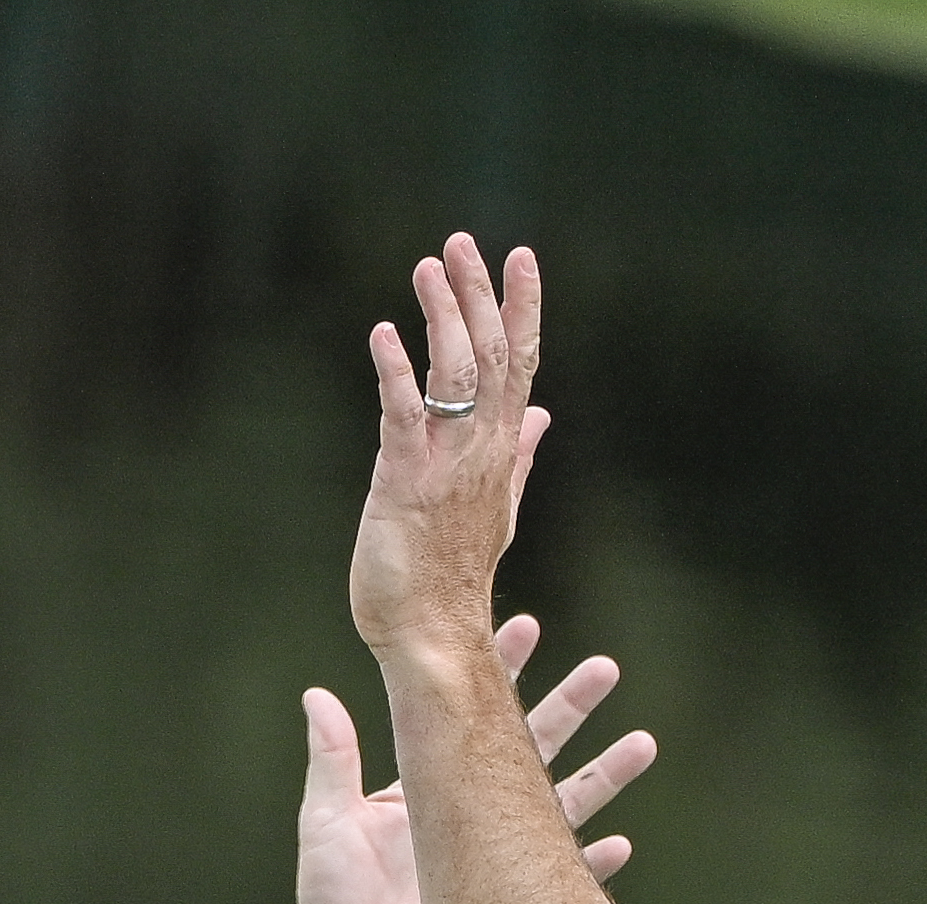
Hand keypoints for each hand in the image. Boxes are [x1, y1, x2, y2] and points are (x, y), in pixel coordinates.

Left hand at [293, 611, 650, 903]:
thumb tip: (317, 695)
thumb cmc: (329, 894)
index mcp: (435, 782)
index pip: (474, 714)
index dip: (501, 670)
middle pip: (536, 746)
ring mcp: (498, 856)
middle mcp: (476, 812)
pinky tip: (623, 844)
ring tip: (644, 742)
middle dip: (572, 705)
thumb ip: (332, 758)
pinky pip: (563, 879)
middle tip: (606, 668)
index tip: (527, 626)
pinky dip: (592, 864)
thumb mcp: (327, 818)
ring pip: (565, 805)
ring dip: (605, 774)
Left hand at [344, 231, 550, 658]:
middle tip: (460, 242)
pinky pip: (403, 417)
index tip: (521, 256)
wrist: (434, 637)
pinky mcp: (404, 484)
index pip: (521, 365)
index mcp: (500, 452)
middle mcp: (480, 451)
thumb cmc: (454, 576)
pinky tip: (382, 334)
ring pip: (455, 376)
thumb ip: (521, 455)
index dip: (523, 308)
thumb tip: (544, 417)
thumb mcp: (497, 506)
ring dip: (442, 317)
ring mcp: (445, 466)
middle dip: (478, 295)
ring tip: (427, 268)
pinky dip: (394, 372)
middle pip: (489, 356)